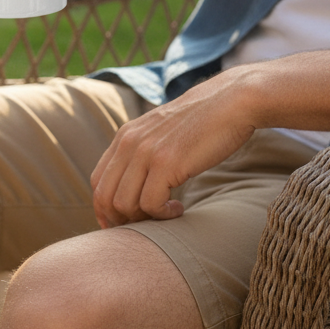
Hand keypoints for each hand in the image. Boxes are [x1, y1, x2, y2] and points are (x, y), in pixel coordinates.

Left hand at [89, 70, 256, 227]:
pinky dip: (162, 215)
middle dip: (120, 220)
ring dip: (144, 219)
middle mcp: (129, 142)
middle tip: (145, 227)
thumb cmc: (203, 121)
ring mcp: (146, 152)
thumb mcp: (162, 131)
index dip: (103, 209)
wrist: (232, 101)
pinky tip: (179, 208)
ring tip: (166, 214)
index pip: (97, 181)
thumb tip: (135, 182)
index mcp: (125, 136)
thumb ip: (144, 150)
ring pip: (124, 204)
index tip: (120, 224)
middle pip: (105, 196)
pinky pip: (150, 204)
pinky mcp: (166, 162)